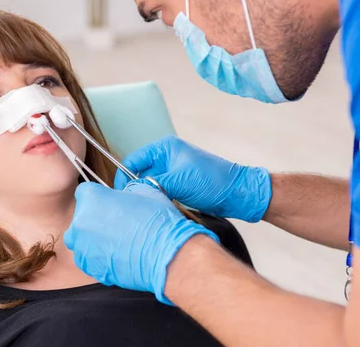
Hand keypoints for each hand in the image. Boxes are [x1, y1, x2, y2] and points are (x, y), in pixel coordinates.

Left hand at [64, 182, 218, 304]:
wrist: (165, 255)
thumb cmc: (157, 221)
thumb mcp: (144, 191)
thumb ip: (126, 191)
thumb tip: (125, 196)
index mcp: (91, 198)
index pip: (85, 192)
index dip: (99, 197)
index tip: (109, 203)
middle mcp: (80, 222)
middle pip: (81, 217)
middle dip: (95, 219)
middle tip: (117, 224)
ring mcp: (82, 247)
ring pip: (82, 240)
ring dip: (95, 239)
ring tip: (119, 242)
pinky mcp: (89, 267)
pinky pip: (90, 259)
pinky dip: (100, 257)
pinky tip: (120, 256)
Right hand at [115, 136, 271, 222]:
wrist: (239, 194)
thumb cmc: (212, 181)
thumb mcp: (177, 181)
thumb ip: (152, 184)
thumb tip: (132, 192)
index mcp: (165, 148)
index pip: (134, 160)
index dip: (124, 176)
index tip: (120, 194)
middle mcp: (167, 158)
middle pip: (140, 173)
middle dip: (136, 188)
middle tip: (131, 205)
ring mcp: (174, 172)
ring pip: (151, 185)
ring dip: (148, 196)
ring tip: (144, 209)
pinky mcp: (180, 186)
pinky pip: (161, 193)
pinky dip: (158, 201)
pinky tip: (157, 210)